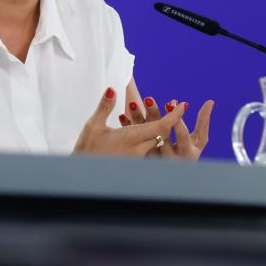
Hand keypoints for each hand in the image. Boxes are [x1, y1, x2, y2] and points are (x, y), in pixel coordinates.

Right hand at [73, 87, 188, 156]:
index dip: (173, 116)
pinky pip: (147, 148)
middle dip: (167, 119)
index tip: (183, 105)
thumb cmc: (87, 151)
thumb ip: (105, 107)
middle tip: (172, 105)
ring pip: (154, 141)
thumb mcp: (93, 126)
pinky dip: (150, 137)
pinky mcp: (133, 163)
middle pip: (160, 133)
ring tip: (164, 114)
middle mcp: (137, 150)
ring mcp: (137, 158)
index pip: (159, 126)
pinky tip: (146, 130)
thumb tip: (112, 90)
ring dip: (159, 128)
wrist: (82, 175)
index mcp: (130, 139)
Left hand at [120, 97, 213, 159]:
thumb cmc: (190, 152)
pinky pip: (133, 141)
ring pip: (145, 137)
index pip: (182, 136)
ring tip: (132, 104)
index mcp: (187, 152)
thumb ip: (204, 121)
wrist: (174, 173)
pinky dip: (128, 128)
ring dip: (138, 119)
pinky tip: (122, 115)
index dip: (176, 120)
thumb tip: (210, 101)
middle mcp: (171, 156)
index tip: (171, 103)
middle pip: (161, 135)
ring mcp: (156, 157)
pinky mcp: (144, 157)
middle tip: (148, 98)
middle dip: (154, 115)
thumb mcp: (200, 140)